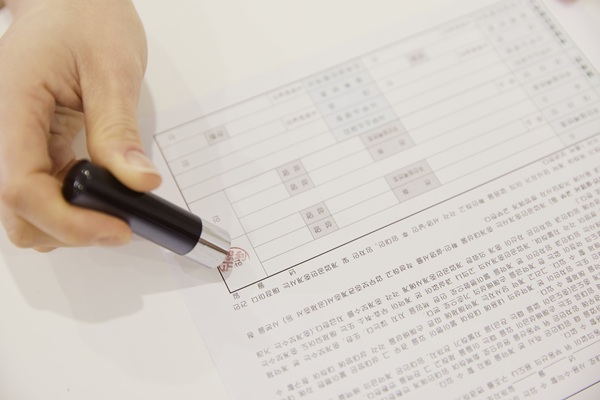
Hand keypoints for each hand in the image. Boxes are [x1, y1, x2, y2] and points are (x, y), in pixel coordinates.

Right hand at [0, 0, 160, 251]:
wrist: (67, 3)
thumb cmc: (85, 19)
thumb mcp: (112, 69)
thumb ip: (118, 130)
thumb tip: (139, 183)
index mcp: (10, 107)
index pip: (21, 187)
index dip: (70, 222)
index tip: (118, 228)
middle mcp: (0, 132)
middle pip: (17, 213)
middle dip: (70, 229)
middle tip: (122, 220)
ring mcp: (10, 143)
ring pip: (25, 212)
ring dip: (70, 222)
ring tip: (114, 202)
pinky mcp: (26, 149)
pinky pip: (39, 194)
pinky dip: (71, 206)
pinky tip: (100, 189)